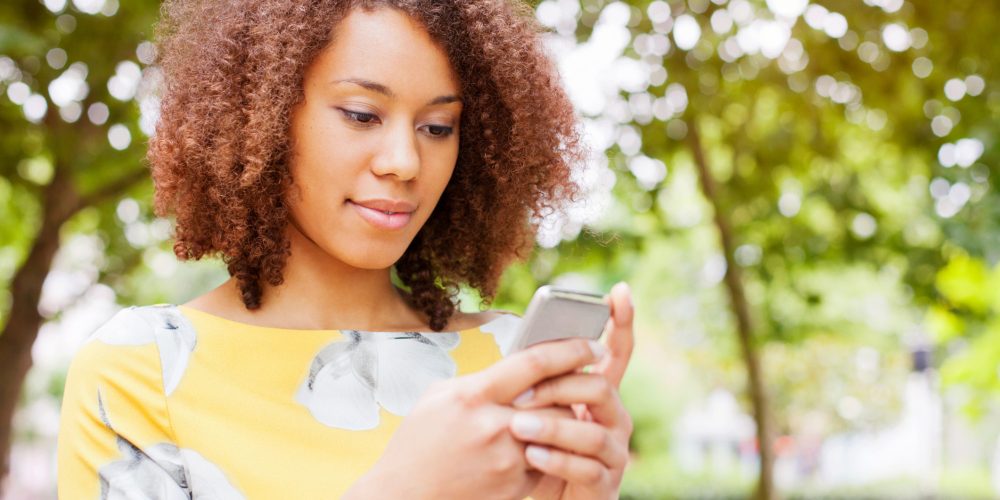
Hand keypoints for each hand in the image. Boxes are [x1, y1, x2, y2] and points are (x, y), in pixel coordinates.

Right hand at [345, 337, 606, 499]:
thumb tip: (517, 367)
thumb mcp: (439, 398)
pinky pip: (547, 459)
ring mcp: (506, 459)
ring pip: (557, 430)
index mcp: (473, 396)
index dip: (571, 349)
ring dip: (561, 420)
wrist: (402, 497)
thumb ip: (481, 381)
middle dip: (573, 389)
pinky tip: (532, 447)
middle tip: (584, 381)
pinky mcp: (515, 486)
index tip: (592, 344)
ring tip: (550, 415)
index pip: (535, 363)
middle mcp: (493, 426)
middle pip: (557, 398)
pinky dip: (546, 450)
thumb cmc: (417, 443)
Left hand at [518, 281, 635, 499]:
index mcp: (599, 396)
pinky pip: (586, 469)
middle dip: (560, 387)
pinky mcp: (605, 484)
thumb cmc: (540, 451)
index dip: (622, 322)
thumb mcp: (538, 413)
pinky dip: (556, 460)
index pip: (616, 353)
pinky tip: (531, 455)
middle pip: (600, 389)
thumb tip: (522, 352)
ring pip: (593, 433)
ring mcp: (613, 453)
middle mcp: (614, 419)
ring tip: (518, 427)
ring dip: (553, 428)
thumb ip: (539, 385)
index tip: (618, 291)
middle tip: (519, 395)